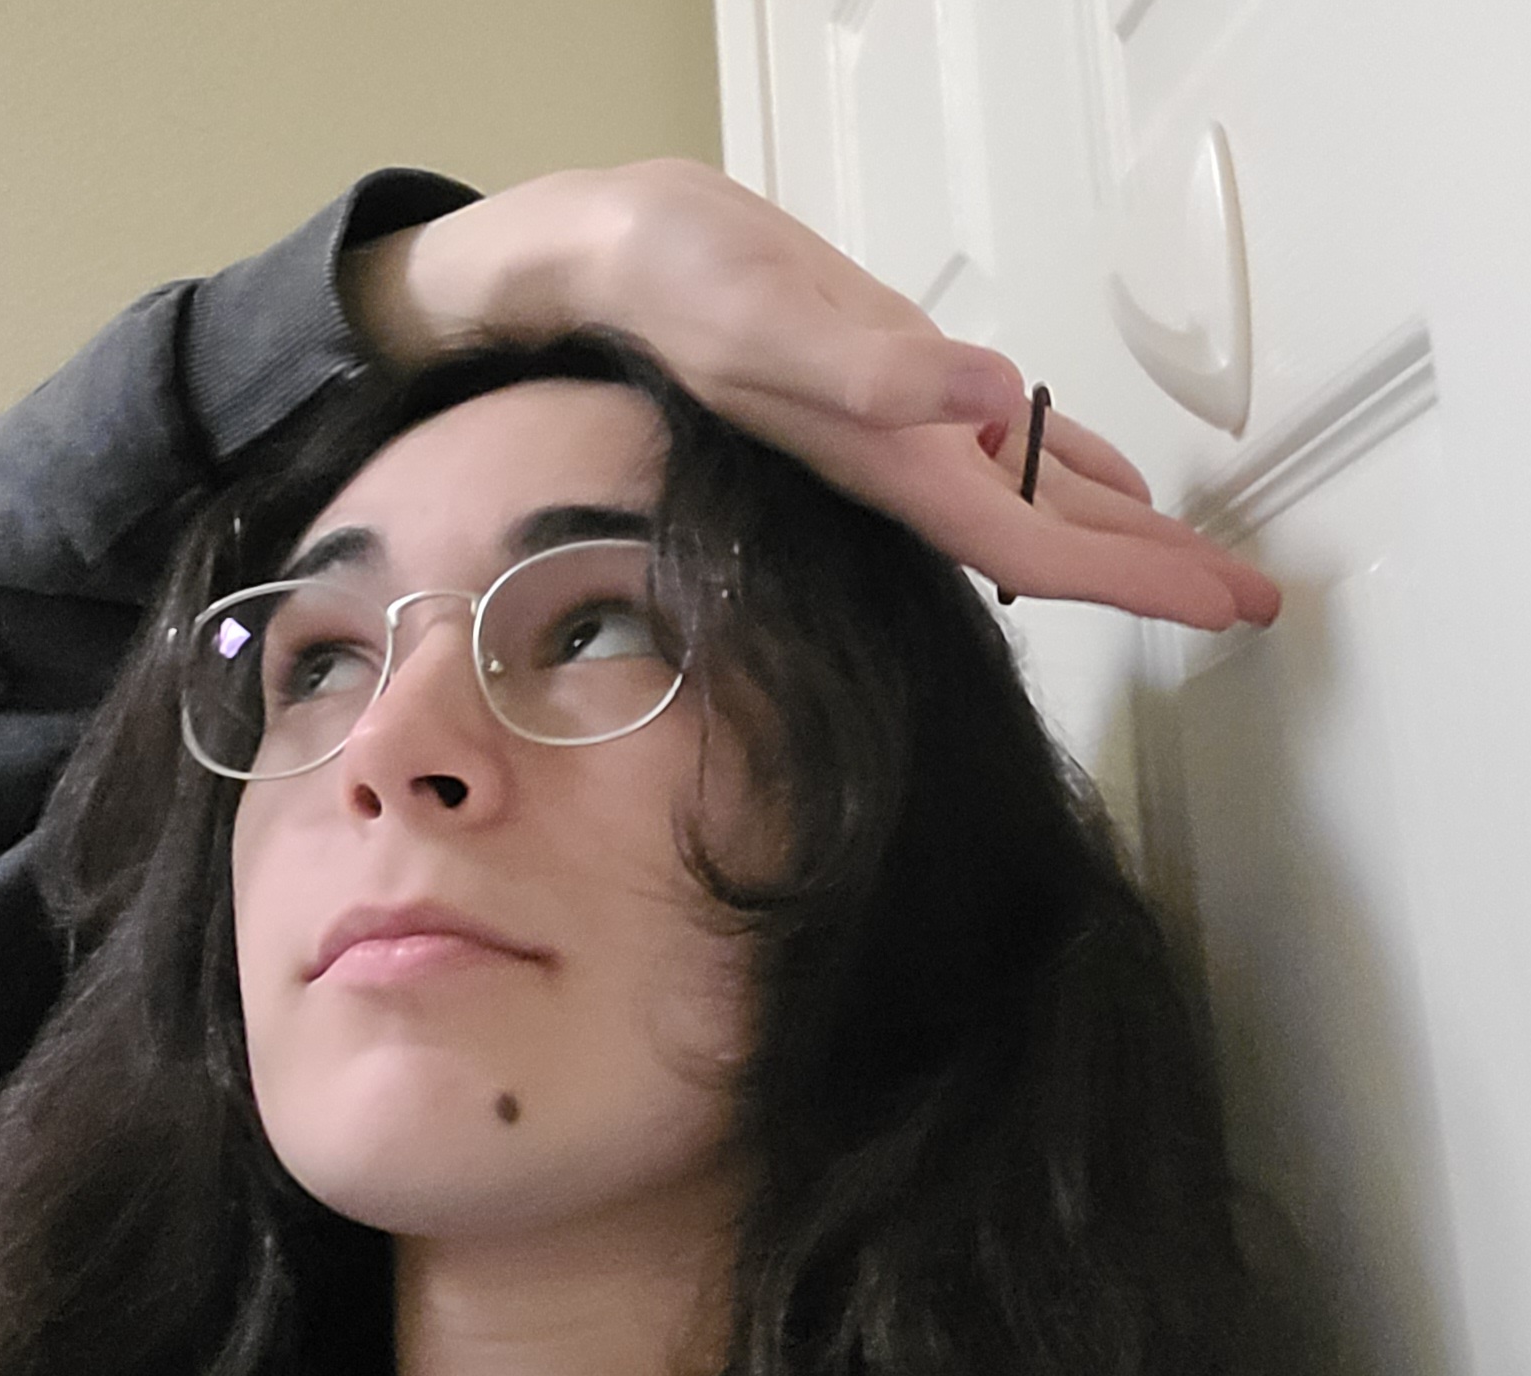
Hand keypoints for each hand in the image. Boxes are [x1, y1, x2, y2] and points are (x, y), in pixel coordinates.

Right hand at [340, 161, 1278, 631]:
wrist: (629, 258)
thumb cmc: (683, 288)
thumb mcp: (767, 323)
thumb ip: (869, 371)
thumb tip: (979, 395)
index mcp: (895, 470)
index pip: (1036, 549)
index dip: (1129, 582)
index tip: (1218, 607)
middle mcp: (916, 470)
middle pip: (1059, 544)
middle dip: (1155, 577)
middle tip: (1256, 603)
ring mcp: (916, 436)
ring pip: (1045, 500)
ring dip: (1128, 537)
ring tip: (1207, 565)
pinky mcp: (913, 389)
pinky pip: (1012, 445)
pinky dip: (1072, 467)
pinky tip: (1116, 487)